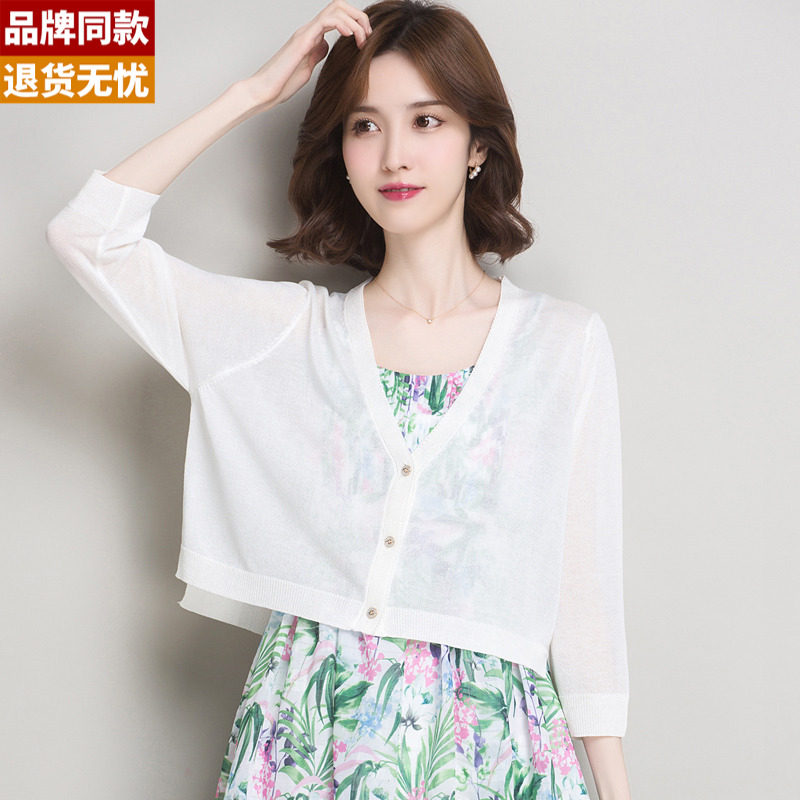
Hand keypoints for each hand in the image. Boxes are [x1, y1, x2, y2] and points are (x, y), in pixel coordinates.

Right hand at [240, 0, 372, 113]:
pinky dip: (342, 24)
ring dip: (354, 21)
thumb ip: (317, 54)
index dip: (356, 23)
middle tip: (368, 35)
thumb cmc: (282, 83)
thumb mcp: (307, 67)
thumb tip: (326, 47)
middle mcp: (309, 30)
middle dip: (358, 17)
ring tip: (362, 38)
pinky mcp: (302, 40)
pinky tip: (350, 36)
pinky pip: (326, 21)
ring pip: (335, 9)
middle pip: (338, 6)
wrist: (265, 90)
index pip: (337, 17)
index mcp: (312, 37)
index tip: (366, 40)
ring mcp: (305, 33)